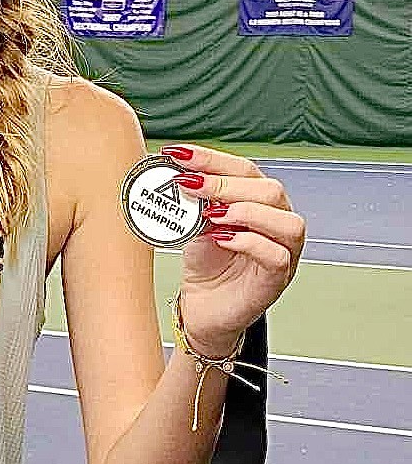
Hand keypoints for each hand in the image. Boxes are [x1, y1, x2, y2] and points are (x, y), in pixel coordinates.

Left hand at [160, 144, 305, 355]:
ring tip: (211, 213)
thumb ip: (194, 202)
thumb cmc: (206, 265)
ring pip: (285, 221)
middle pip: (269, 190)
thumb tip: (177, 174)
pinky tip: (222, 238)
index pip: (244, 169)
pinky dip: (249, 243)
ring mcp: (283, 251)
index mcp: (258, 202)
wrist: (203, 309)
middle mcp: (277, 222)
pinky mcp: (277, 278)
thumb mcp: (195, 225)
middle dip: (226, 183)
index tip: (177, 154)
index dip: (212, 159)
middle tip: (190, 183)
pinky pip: (276, 255)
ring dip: (245, 211)